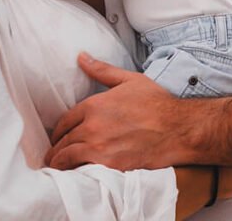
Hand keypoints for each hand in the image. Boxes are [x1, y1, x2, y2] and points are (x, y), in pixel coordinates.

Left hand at [46, 53, 194, 170]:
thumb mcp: (130, 80)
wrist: (178, 129)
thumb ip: (102, 70)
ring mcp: (100, 148)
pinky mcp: (109, 166)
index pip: (65, 121)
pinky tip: (74, 176)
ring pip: (67, 158)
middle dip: (56, 148)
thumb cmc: (157, 103)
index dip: (59, 130)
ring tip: (57, 166)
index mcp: (95, 105)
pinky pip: (82, 172)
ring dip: (60, 163)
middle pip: (63, 141)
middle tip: (53, 155)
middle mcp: (93, 127)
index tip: (58, 136)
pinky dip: (75, 173)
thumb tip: (81, 56)